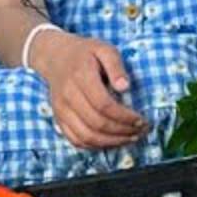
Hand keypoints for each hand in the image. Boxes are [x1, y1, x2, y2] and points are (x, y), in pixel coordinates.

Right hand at [29, 31, 149, 149]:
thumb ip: (116, 66)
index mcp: (81, 77)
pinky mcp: (59, 119)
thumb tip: (125, 86)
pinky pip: (75, 140)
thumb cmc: (85, 52)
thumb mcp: (104, 49)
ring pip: (86, 136)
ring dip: (111, 142)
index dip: (125, 116)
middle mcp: (68, 96)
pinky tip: (112, 142)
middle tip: (140, 131)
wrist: (55, 57)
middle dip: (122, 131)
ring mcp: (61, 110)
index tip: (141, 119)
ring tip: (130, 138)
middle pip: (96, 123)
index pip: (104, 105)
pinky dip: (95, 146)